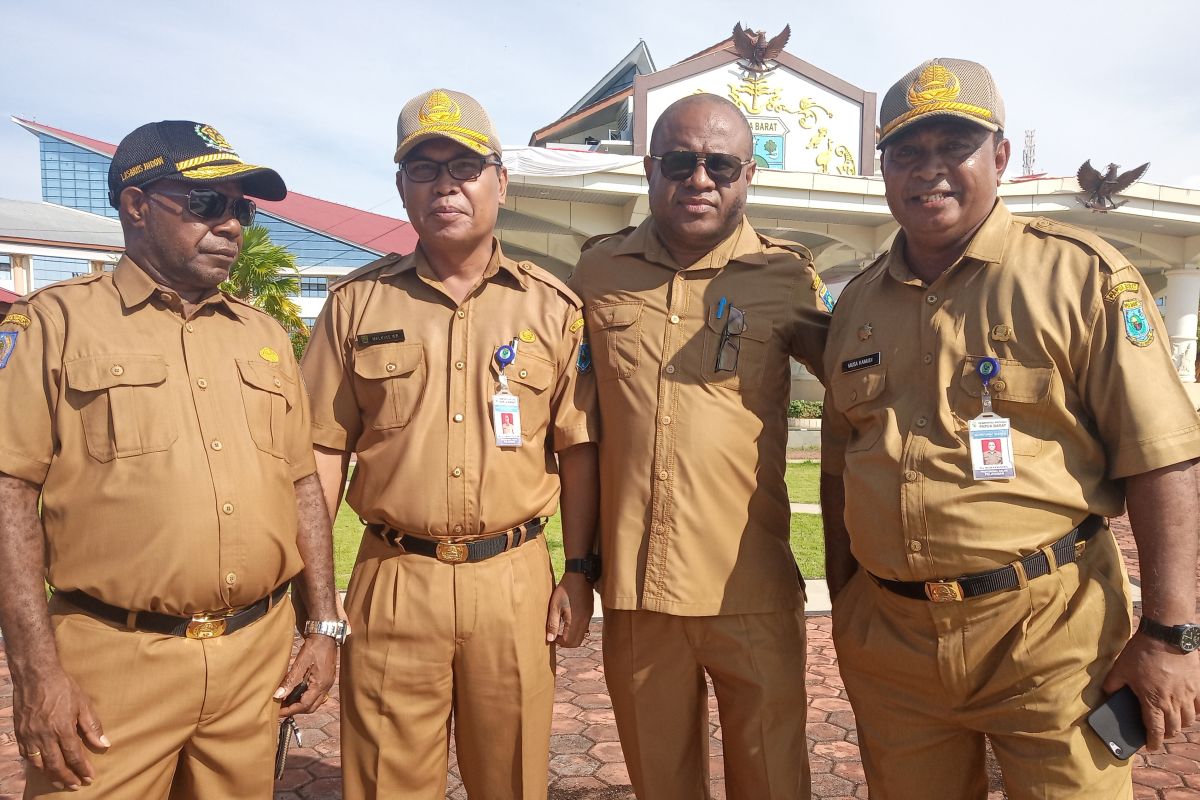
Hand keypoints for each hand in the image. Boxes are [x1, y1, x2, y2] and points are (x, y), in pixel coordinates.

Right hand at [13, 666, 108, 789]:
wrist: (35, 675)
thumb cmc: (62, 687)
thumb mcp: (83, 704)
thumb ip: (92, 727)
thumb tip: (104, 745)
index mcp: (62, 729)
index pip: (74, 756)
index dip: (82, 770)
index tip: (90, 778)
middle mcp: (44, 736)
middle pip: (56, 765)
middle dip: (67, 778)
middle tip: (76, 785)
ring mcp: (29, 736)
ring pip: (39, 765)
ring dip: (51, 776)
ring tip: (61, 782)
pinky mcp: (20, 733)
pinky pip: (27, 756)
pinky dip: (36, 765)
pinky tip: (44, 767)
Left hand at [275, 635, 336, 716]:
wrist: (325, 635)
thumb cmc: (314, 647)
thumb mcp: (300, 663)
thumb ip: (290, 681)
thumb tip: (278, 695)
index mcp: (320, 684)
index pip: (304, 705)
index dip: (290, 710)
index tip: (278, 712)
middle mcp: (326, 686)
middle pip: (310, 707)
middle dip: (295, 710)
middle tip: (281, 708)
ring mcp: (327, 683)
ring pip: (314, 702)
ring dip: (300, 704)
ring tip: (287, 700)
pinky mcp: (326, 679)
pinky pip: (316, 694)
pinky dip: (305, 697)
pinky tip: (296, 691)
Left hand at [545, 573, 593, 647]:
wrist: (580, 576)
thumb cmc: (565, 589)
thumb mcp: (555, 606)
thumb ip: (552, 623)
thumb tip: (550, 639)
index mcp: (575, 621)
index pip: (569, 642)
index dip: (559, 642)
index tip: (552, 635)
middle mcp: (584, 622)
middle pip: (576, 642)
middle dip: (565, 642)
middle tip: (556, 634)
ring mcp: (588, 617)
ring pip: (581, 636)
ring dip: (571, 636)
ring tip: (561, 627)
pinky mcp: (589, 613)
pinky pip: (584, 628)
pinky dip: (576, 630)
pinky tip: (568, 620)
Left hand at [1102, 631, 1199, 749]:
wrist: (1166, 635)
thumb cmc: (1142, 652)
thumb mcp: (1120, 668)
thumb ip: (1112, 684)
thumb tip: (1108, 693)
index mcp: (1153, 701)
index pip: (1156, 730)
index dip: (1153, 742)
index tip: (1150, 747)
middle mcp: (1173, 702)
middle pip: (1174, 728)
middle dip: (1166, 735)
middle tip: (1159, 734)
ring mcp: (1187, 694)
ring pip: (1189, 720)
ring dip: (1180, 725)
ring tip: (1173, 724)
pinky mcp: (1197, 685)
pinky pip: (1199, 706)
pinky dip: (1194, 712)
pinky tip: (1188, 710)